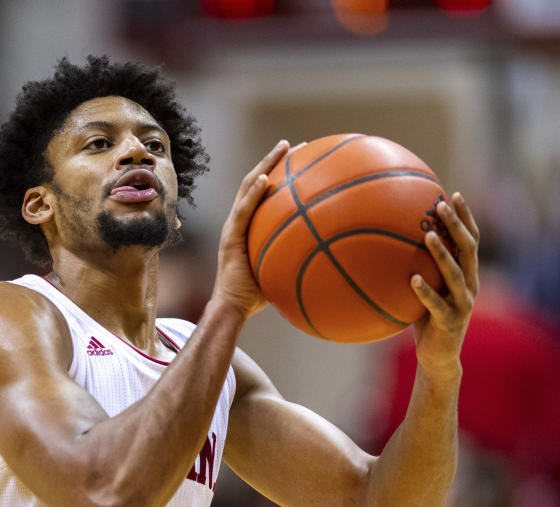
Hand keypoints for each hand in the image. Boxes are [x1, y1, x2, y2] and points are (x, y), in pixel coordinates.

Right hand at [212, 140, 289, 319]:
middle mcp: (239, 221)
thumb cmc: (259, 295)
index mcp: (250, 226)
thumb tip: (329, 252)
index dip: (279, 172)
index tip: (300, 159)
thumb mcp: (282, 269)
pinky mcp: (230, 238)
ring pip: (247, 187)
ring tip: (283, 149)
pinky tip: (266, 179)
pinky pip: (243, 211)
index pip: (263, 192)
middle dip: (274, 160)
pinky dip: (253, 194)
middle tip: (294, 145)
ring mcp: (233, 227)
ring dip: (265, 165)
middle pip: (255, 181)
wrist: (234, 308)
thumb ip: (297, 256)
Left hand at [410, 192, 479, 379]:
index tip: (454, 194)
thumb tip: (390, 242)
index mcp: (467, 275)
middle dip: (457, 225)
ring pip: (456, 274)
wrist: (439, 358)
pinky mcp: (449, 322)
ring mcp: (462, 304)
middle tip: (441, 205)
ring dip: (442, 253)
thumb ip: (418, 268)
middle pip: (469, 249)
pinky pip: (436, 304)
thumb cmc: (427, 320)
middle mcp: (470, 286)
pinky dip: (425, 291)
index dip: (466, 217)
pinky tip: (412, 279)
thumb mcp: (425, 291)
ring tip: (428, 235)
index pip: (471, 240)